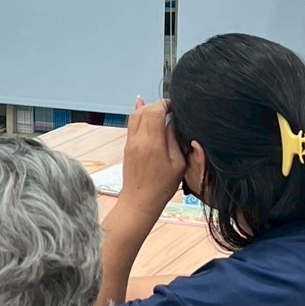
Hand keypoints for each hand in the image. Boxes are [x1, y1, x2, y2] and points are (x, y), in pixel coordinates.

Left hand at [120, 98, 186, 219]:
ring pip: (135, 115)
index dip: (165, 104)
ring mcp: (130, 142)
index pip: (155, 111)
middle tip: (170, 107)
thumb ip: (174, 140)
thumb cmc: (162, 187)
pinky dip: (138, 115)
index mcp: (152, 143)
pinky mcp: (127, 146)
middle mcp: (138, 139)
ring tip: (160, 109)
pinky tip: (142, 107)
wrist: (140, 201)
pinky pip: (131, 124)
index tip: (174, 105)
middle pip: (144, 110)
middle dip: (157, 105)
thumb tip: (172, 122)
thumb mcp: (178, 164)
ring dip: (147, 108)